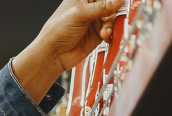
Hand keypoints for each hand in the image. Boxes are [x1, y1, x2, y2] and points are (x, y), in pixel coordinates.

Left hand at [12, 0, 126, 102]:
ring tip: (104, 32)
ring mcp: (94, 22)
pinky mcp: (97, 35)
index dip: (111, 0)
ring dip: (111, 25)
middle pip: (111, 6)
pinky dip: (111, 33)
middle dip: (114, 12)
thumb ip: (101, 7)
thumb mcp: (79, 14)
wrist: (53, 55)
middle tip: (113, 18)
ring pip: (112, 18)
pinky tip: (105, 36)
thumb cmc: (57, 31)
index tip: (118, 3)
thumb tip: (118, 0)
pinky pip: (110, 31)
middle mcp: (90, 9)